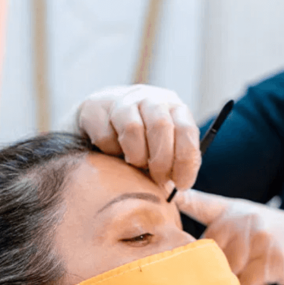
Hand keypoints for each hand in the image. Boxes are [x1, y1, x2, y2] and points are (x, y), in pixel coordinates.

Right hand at [75, 85, 200, 189]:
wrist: (104, 116)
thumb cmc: (143, 138)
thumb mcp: (166, 144)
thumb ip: (177, 160)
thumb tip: (182, 185)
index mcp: (174, 107)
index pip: (186, 129)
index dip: (186, 160)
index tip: (181, 184)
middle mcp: (151, 98)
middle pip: (161, 126)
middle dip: (161, 160)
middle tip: (158, 179)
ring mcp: (123, 100)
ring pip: (133, 129)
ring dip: (137, 157)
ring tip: (137, 165)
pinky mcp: (96, 107)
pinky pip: (106, 136)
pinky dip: (112, 152)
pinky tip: (114, 153)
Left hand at [176, 190, 283, 284]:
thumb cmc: (283, 240)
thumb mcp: (253, 224)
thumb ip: (224, 231)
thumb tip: (193, 255)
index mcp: (234, 209)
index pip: (200, 202)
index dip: (179, 198)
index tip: (164, 194)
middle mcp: (242, 218)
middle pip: (209, 253)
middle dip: (224, 265)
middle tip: (250, 260)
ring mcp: (256, 236)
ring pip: (227, 271)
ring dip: (242, 277)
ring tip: (263, 265)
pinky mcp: (269, 256)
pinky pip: (247, 283)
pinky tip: (272, 272)